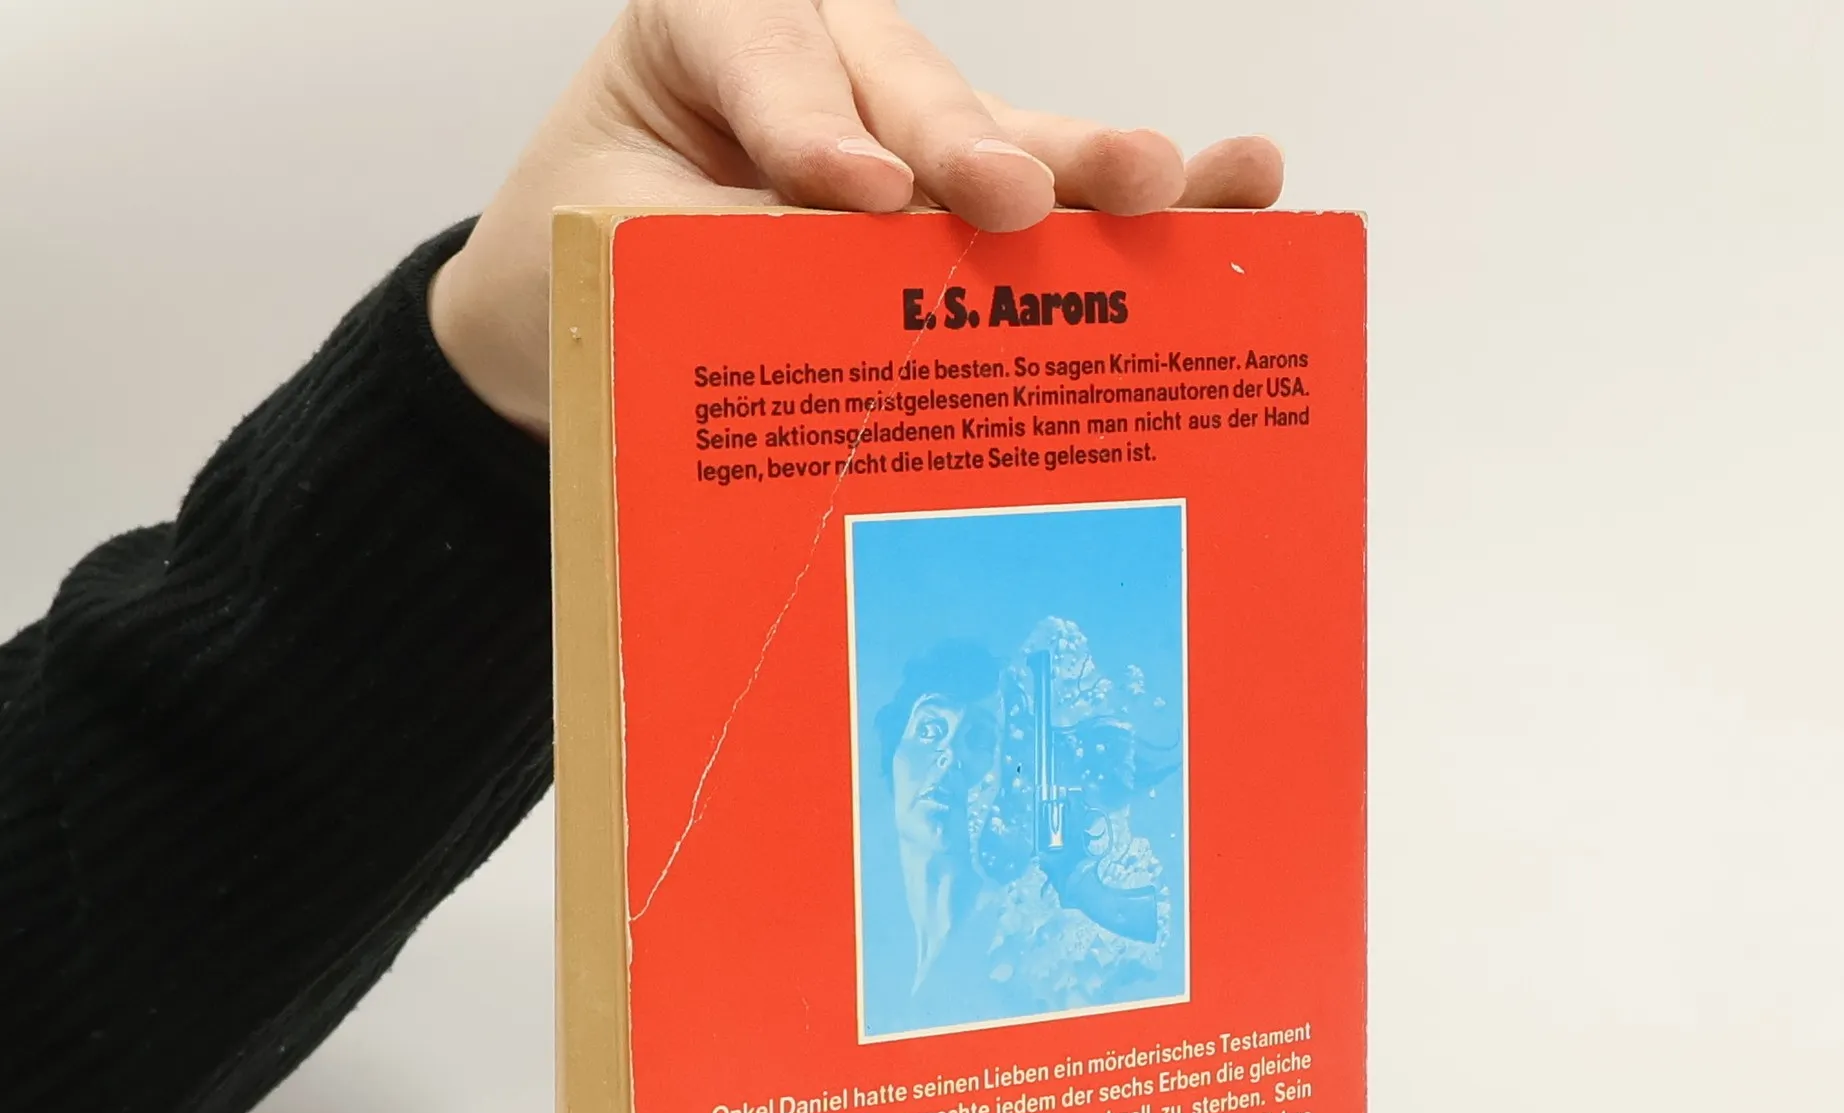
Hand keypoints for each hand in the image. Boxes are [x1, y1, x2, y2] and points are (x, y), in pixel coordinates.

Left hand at [430, 0, 1282, 433]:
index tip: (854, 190)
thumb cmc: (588, 268)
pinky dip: (1127, 215)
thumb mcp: (619, 261)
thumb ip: (725, 259)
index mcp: (707, 29)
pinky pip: (1042, 204)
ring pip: (999, 138)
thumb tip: (852, 318)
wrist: (575, 314)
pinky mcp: (961, 197)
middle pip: (907, 86)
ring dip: (1085, 170)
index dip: (810, 119)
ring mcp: (906, 121)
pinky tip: (1233, 189)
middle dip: (966, 145)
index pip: (763, 52)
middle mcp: (824, 55)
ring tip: (1168, 182)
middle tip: (1013, 200)